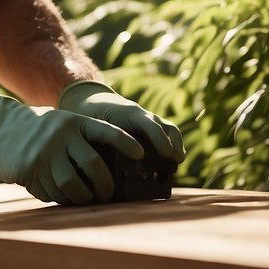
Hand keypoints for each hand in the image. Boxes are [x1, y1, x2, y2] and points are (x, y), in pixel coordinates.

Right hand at [0, 80, 141, 204]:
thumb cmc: (32, 128)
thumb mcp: (57, 124)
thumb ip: (78, 139)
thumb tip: (104, 169)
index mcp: (73, 122)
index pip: (107, 132)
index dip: (126, 143)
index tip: (141, 154)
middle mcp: (62, 135)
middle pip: (95, 166)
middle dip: (105, 185)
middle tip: (108, 193)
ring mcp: (45, 153)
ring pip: (74, 185)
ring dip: (84, 197)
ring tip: (87, 199)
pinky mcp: (30, 169)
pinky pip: (52, 192)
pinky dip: (60, 198)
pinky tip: (60, 195)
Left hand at [58, 81, 184, 161]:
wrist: (93, 102)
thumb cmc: (90, 116)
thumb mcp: (92, 126)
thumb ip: (99, 142)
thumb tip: (102, 167)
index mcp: (128, 113)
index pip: (148, 124)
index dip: (158, 138)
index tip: (165, 153)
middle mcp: (142, 115)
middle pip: (164, 126)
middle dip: (172, 142)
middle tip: (177, 160)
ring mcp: (148, 120)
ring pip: (168, 128)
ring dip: (176, 144)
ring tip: (178, 162)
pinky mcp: (150, 127)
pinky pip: (166, 133)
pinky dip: (173, 145)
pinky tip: (173, 163)